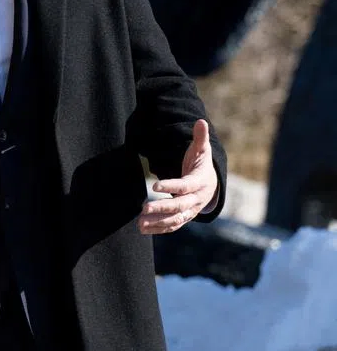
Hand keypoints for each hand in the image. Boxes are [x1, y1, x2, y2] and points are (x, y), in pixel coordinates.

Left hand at [139, 119, 217, 234]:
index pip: (185, 186)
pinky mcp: (184, 217)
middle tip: (144, 208)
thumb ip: (200, 138)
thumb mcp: (202, 151)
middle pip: (179, 206)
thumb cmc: (201, 165)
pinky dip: (158, 229)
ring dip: (157, 222)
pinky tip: (143, 229)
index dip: (171, 186)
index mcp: (200, 182)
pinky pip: (172, 226)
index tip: (155, 186)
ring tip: (140, 222)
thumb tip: (200, 121)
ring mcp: (191, 211)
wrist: (211, 185)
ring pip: (175, 219)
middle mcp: (196, 200)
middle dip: (162, 208)